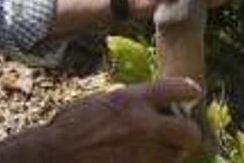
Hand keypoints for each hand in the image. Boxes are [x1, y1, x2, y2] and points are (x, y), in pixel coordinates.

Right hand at [46, 78, 202, 161]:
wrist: (52, 155)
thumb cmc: (69, 127)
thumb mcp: (99, 102)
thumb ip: (125, 101)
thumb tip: (141, 101)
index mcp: (133, 99)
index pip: (179, 89)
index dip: (189, 92)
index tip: (191, 96)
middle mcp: (143, 125)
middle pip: (190, 132)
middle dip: (189, 136)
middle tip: (180, 138)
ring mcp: (142, 153)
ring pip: (174, 157)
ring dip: (168, 155)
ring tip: (150, 153)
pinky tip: (135, 161)